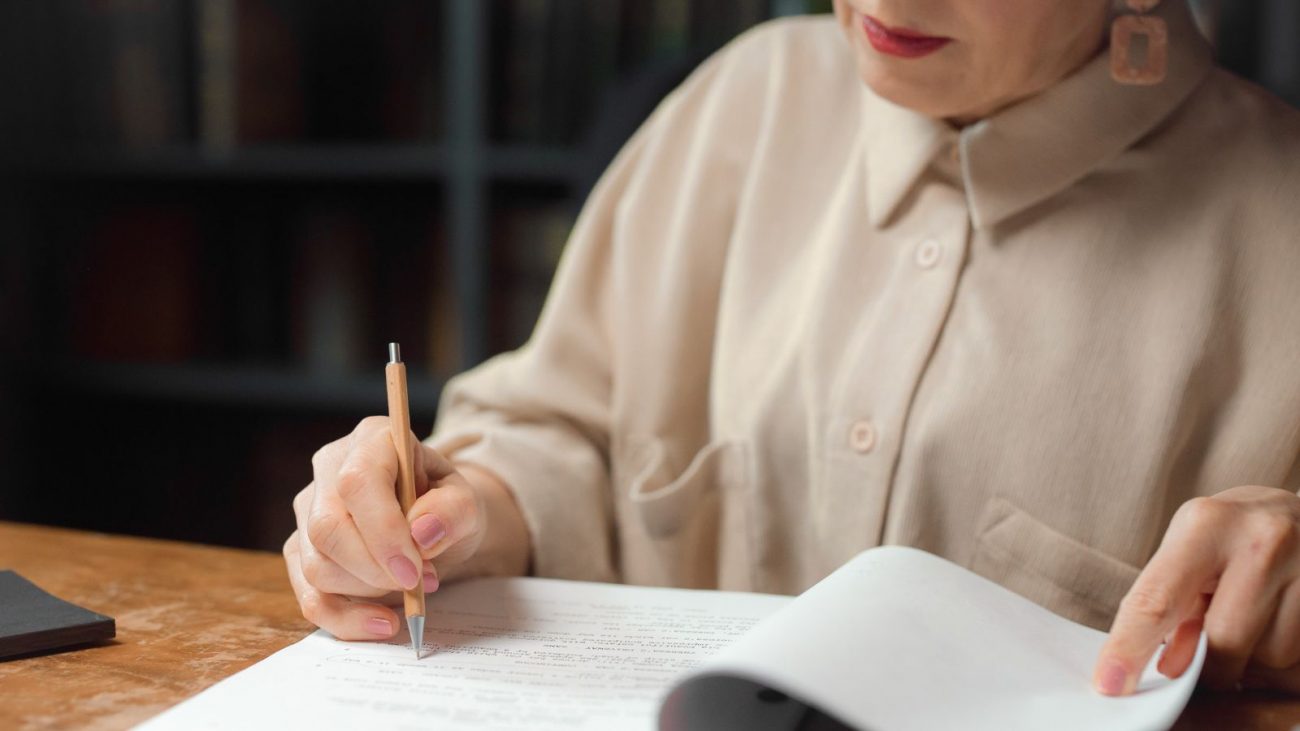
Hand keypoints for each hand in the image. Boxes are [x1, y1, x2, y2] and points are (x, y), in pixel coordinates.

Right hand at [283, 416, 527, 639]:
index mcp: (372, 440)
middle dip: (375, 569)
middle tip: (419, 583)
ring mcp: (308, 510)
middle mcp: (329, 469)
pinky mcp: (301, 550)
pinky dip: (346, 619)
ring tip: (411, 587)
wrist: (434, 524)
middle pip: (328, 528)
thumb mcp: (467, 502)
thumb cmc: (445, 507)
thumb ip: (455, 510)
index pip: (357, 482)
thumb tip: (422, 532)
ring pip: (317, 565)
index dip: (383, 531)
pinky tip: (382, 623)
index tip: (414, 568)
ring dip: (368, 591)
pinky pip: (310, 596)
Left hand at [1094, 485, 1299, 694]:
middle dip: (1209, 663)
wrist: (1299, 513)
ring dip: (1253, 659)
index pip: (1158, 599)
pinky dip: (1281, 662)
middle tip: (1205, 649)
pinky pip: (1299, 664)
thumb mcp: (1189, 550)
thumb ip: (1170, 606)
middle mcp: (1262, 542)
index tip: (1110, 682)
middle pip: (1223, 644)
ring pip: (1270, 659)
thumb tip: (1168, 668)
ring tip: (1252, 617)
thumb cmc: (1232, 534)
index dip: (1130, 647)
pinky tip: (1276, 626)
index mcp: (1207, 524)